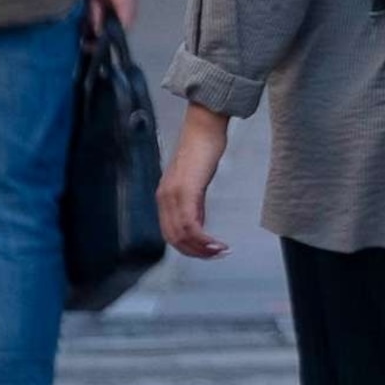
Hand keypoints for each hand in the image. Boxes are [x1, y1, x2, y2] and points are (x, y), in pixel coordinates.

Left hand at [160, 106, 233, 259]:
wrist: (204, 128)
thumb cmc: (202, 150)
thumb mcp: (195, 182)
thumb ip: (194, 204)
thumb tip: (198, 225)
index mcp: (164, 197)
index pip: (170, 233)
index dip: (188, 248)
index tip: (207, 253)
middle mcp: (164, 198)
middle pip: (174, 238)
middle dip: (196, 253)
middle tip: (216, 256)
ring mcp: (173, 195)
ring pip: (182, 235)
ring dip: (202, 249)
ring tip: (220, 251)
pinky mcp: (186, 191)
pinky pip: (191, 224)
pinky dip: (204, 239)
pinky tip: (217, 242)